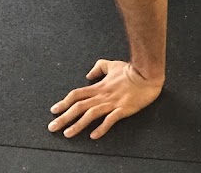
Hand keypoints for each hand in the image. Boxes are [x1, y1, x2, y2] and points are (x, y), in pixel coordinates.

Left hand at [49, 59, 163, 139]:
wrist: (148, 74)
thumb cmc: (131, 70)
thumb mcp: (113, 65)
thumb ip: (99, 67)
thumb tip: (88, 75)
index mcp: (99, 86)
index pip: (77, 95)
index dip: (64, 102)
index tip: (54, 110)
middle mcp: (103, 95)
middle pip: (79, 107)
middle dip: (64, 117)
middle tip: (52, 127)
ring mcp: (113, 103)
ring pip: (91, 114)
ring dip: (78, 125)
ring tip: (67, 134)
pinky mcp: (123, 108)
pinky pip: (110, 119)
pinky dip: (101, 128)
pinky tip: (94, 135)